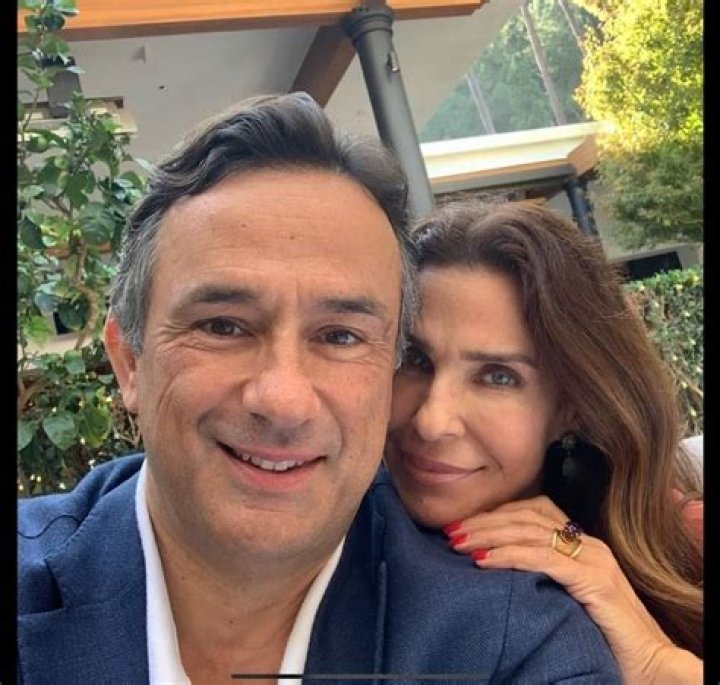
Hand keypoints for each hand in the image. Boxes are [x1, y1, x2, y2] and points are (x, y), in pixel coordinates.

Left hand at [445, 495, 701, 683]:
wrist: (648, 665)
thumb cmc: (600, 634)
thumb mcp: (564, 593)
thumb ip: (539, 573)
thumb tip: (487, 562)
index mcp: (581, 540)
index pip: (531, 509)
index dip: (494, 513)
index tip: (462, 524)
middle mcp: (588, 542)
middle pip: (526, 516)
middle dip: (484, 521)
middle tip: (451, 532)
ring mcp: (593, 558)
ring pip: (530, 532)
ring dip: (489, 535)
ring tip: (458, 543)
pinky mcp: (594, 580)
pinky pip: (544, 558)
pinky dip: (510, 555)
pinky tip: (484, 561)